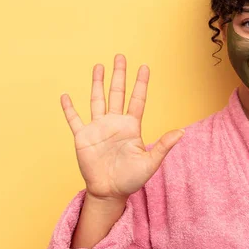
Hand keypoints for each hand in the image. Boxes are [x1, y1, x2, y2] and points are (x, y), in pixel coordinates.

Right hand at [60, 54, 183, 201]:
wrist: (110, 192)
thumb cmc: (132, 178)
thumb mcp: (150, 162)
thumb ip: (164, 146)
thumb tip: (182, 132)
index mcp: (132, 127)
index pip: (137, 99)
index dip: (141, 83)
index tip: (144, 66)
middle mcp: (115, 123)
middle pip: (117, 93)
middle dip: (119, 75)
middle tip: (121, 56)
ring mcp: (98, 128)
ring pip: (97, 100)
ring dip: (97, 83)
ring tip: (98, 66)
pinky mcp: (83, 137)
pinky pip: (74, 119)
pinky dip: (69, 108)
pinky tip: (65, 96)